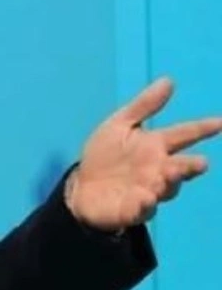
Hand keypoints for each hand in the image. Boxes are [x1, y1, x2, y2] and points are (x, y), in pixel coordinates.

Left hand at [67, 77, 221, 231]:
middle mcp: (159, 169)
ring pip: (166, 189)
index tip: (221, 122)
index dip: (202, 128)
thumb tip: (169, 80)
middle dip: (190, 166)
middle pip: (181, 167)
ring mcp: (149, 191)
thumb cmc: (105, 155)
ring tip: (166, 176)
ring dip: (169, 183)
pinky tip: (144, 198)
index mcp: (156, 146)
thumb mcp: (119, 125)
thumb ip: (144, 106)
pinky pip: (143, 209)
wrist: (81, 187)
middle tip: (201, 163)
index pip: (184, 134)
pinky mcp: (133, 209)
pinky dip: (144, 204)